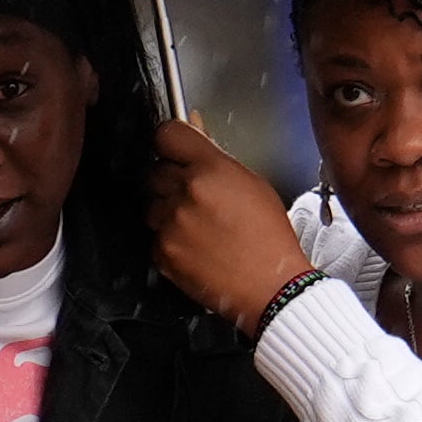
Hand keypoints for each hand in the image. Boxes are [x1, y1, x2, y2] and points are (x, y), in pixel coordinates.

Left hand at [150, 119, 315, 334]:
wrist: (271, 287)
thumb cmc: (269, 240)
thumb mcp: (253, 186)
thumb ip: (217, 159)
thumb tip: (197, 134)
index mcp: (211, 170)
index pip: (167, 135)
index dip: (170, 142)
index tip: (173, 151)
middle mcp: (186, 193)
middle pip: (154, 171)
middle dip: (170, 181)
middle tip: (194, 197)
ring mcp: (171, 223)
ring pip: (151, 205)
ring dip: (167, 211)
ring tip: (198, 226)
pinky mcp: (163, 251)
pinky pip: (154, 236)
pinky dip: (169, 240)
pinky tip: (196, 246)